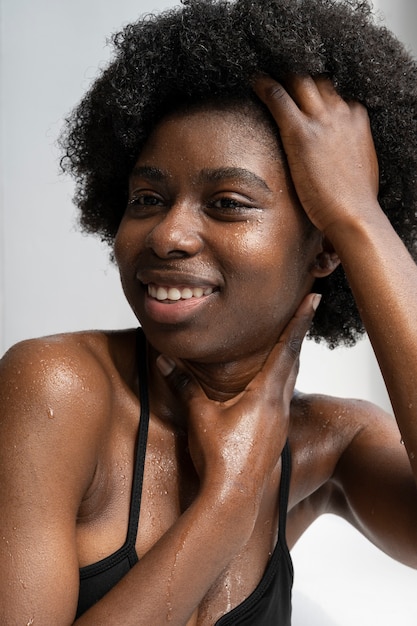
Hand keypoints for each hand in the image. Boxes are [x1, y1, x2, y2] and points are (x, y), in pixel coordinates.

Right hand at [157, 293, 319, 504]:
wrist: (234, 496)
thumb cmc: (219, 455)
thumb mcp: (200, 415)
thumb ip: (184, 384)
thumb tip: (163, 360)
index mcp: (265, 393)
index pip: (287, 347)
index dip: (299, 321)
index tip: (314, 299)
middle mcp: (279, 404)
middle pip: (294, 360)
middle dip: (298, 335)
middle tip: (305, 312)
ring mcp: (280, 421)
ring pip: (291, 380)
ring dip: (291, 358)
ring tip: (290, 343)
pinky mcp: (276, 434)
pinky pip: (284, 398)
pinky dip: (283, 380)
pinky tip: (272, 385)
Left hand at [254, 75, 378, 239]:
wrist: (354, 214)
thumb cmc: (356, 201)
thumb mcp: (359, 168)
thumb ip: (347, 154)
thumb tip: (338, 161)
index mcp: (356, 121)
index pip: (335, 96)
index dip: (318, 95)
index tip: (305, 100)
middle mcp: (341, 113)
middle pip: (317, 82)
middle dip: (300, 80)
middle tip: (282, 83)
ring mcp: (321, 120)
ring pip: (299, 81)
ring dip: (282, 77)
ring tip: (265, 78)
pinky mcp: (301, 132)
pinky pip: (278, 97)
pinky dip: (264, 84)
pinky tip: (254, 80)